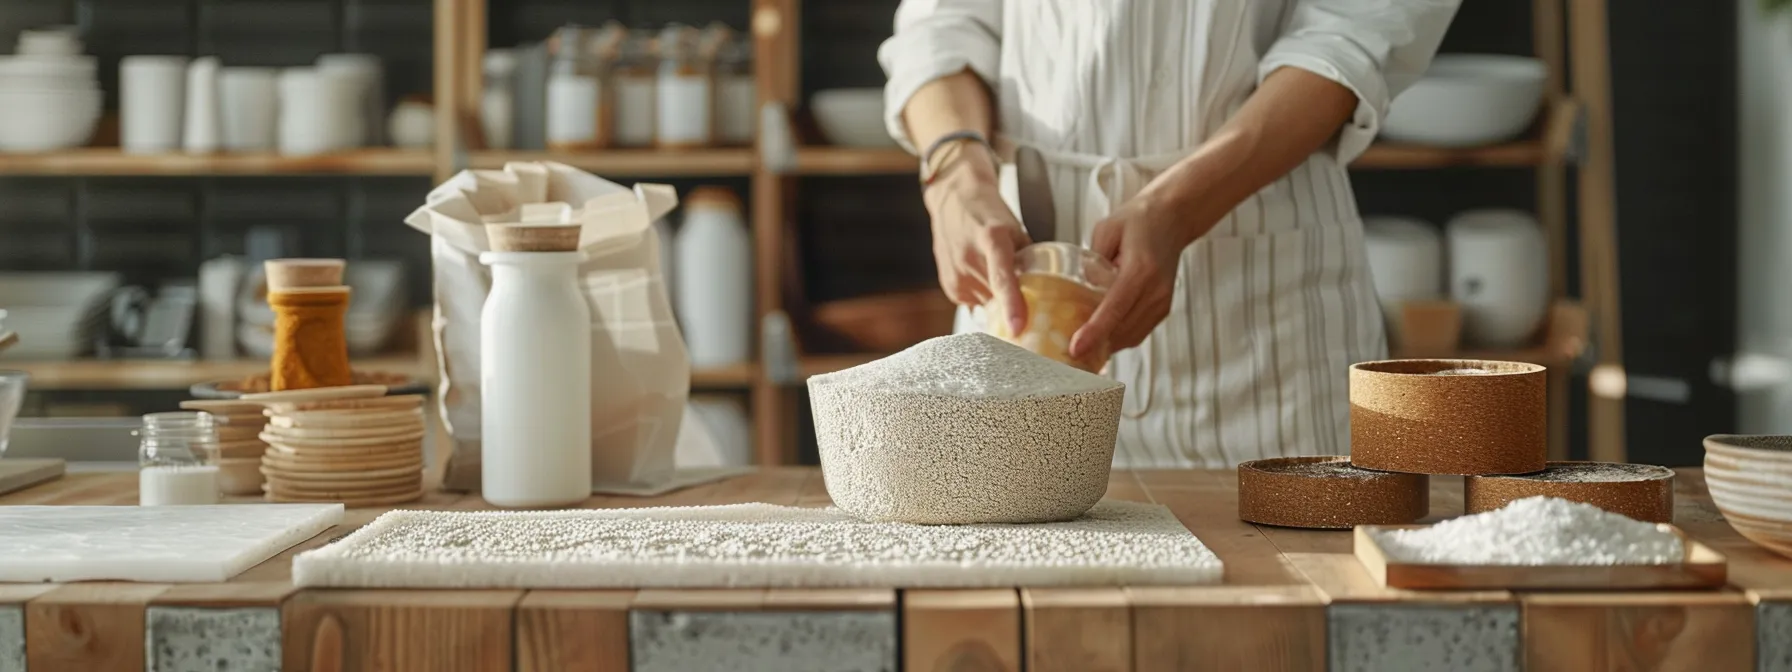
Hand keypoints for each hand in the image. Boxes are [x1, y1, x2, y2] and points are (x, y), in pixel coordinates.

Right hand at [922, 143, 1030, 334]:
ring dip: (998, 299)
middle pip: (998, 298)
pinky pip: (975, 303)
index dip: (1011, 306)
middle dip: (1014, 305)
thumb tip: (1050, 291)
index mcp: (992, 239)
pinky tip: (984, 277)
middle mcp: (969, 258)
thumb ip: (1028, 259)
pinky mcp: (949, 286)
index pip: (1002, 278)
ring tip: (996, 275)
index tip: (1018, 328)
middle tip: (1026, 297)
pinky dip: (985, 296)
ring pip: (987, 304)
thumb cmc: (989, 212)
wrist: (954, 199)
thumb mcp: (1015, 229)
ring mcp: (956, 274)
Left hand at [1070, 190, 1193, 357]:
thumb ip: (1090, 259)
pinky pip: (1139, 332)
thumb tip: (1073, 287)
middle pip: (1122, 329)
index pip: (1114, 308)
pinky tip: (1100, 341)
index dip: (1094, 332)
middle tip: (1065, 356)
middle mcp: (1155, 289)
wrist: (1172, 218)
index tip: (1076, 348)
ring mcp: (1163, 301)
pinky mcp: (1164, 308)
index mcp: (1140, 269)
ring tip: (1080, 354)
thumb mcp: (1106, 231)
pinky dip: (1118, 339)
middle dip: (1096, 346)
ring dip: (1107, 347)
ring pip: (1131, 336)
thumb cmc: (1138, 221)